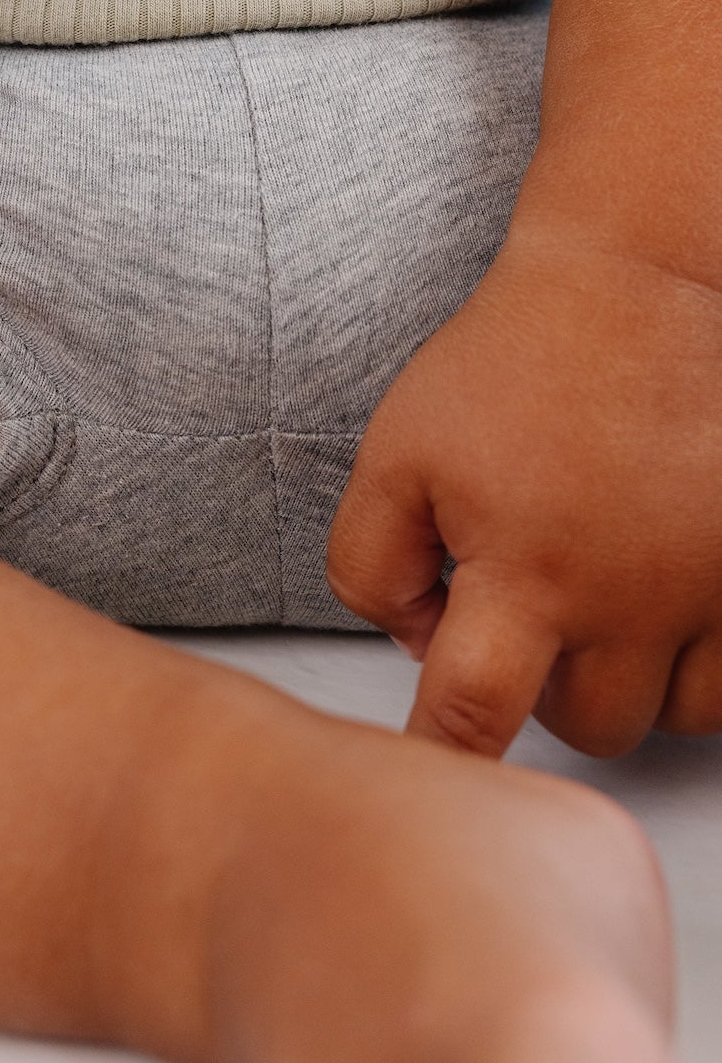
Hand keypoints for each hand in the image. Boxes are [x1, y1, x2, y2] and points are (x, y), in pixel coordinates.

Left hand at [327, 230, 721, 757]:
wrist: (629, 287)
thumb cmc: (511, 364)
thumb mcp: (397, 451)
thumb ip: (372, 559)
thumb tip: (413, 642)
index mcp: (523, 568)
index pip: (477, 713)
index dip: (449, 755)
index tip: (441, 775)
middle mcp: (624, 594)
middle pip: (584, 725)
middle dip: (544, 693)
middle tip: (527, 620)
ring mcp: (705, 587)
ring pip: (670, 716)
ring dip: (628, 685)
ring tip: (598, 605)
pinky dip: (701, 671)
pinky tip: (662, 610)